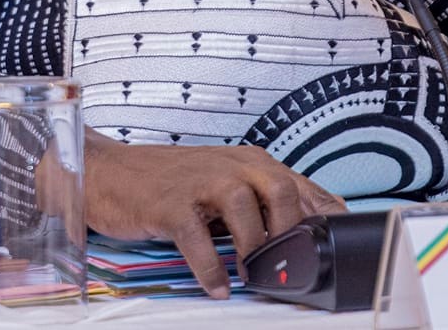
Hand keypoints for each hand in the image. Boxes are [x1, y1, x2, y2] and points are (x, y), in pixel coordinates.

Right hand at [82, 132, 343, 297]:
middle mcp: (229, 165)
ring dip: (253, 249)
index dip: (324, 218)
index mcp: (248, 162)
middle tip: (286, 263)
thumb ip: (263, 201)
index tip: (337, 248)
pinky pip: (198, 239)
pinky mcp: (170, 204)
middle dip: (289, 231)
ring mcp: (198, 182)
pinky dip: (211, 269)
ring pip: (243, 209)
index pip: (301, 186)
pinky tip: (216, 286)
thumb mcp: (224, 183)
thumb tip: (310, 231)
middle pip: (280, 190)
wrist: (110, 172)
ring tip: (250, 275)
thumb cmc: (170, 181)